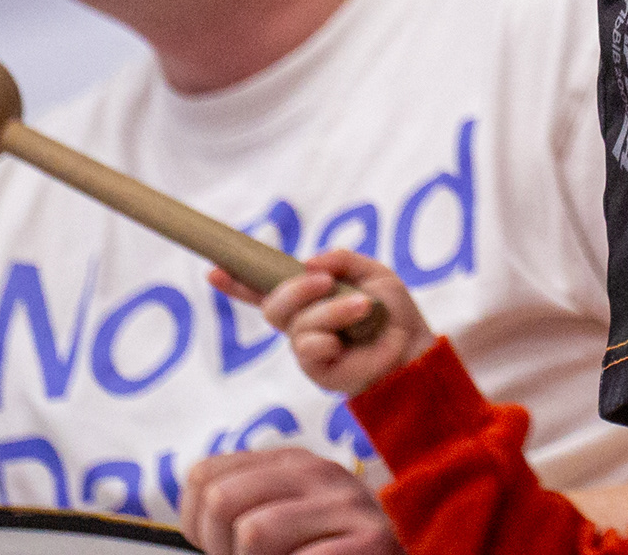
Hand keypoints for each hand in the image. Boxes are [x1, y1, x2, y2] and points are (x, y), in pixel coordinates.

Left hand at [178, 448, 400, 554]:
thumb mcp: (289, 519)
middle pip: (222, 498)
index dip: (200, 528)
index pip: (203, 476)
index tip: (228, 550)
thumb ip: (246, 507)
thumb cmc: (332, 552)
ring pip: (255, 530)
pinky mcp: (372, 541)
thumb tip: (197, 513)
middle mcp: (319, 473)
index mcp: (291, 463)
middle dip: (222, 549)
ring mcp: (347, 506)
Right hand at [210, 251, 430, 397]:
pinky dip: (330, 334)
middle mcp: (303, 322)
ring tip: (362, 309)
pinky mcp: (315, 368)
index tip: (214, 269)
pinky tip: (349, 339)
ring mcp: (307, 346)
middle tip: (324, 282)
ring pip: (296, 323)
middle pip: (273, 304)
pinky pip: (307, 346)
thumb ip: (341, 260)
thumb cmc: (393, 313)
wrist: (413, 348)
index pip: (266, 289)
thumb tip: (309, 262)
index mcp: (311, 298)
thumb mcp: (372, 273)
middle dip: (295, 288)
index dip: (238, 282)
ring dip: (331, 311)